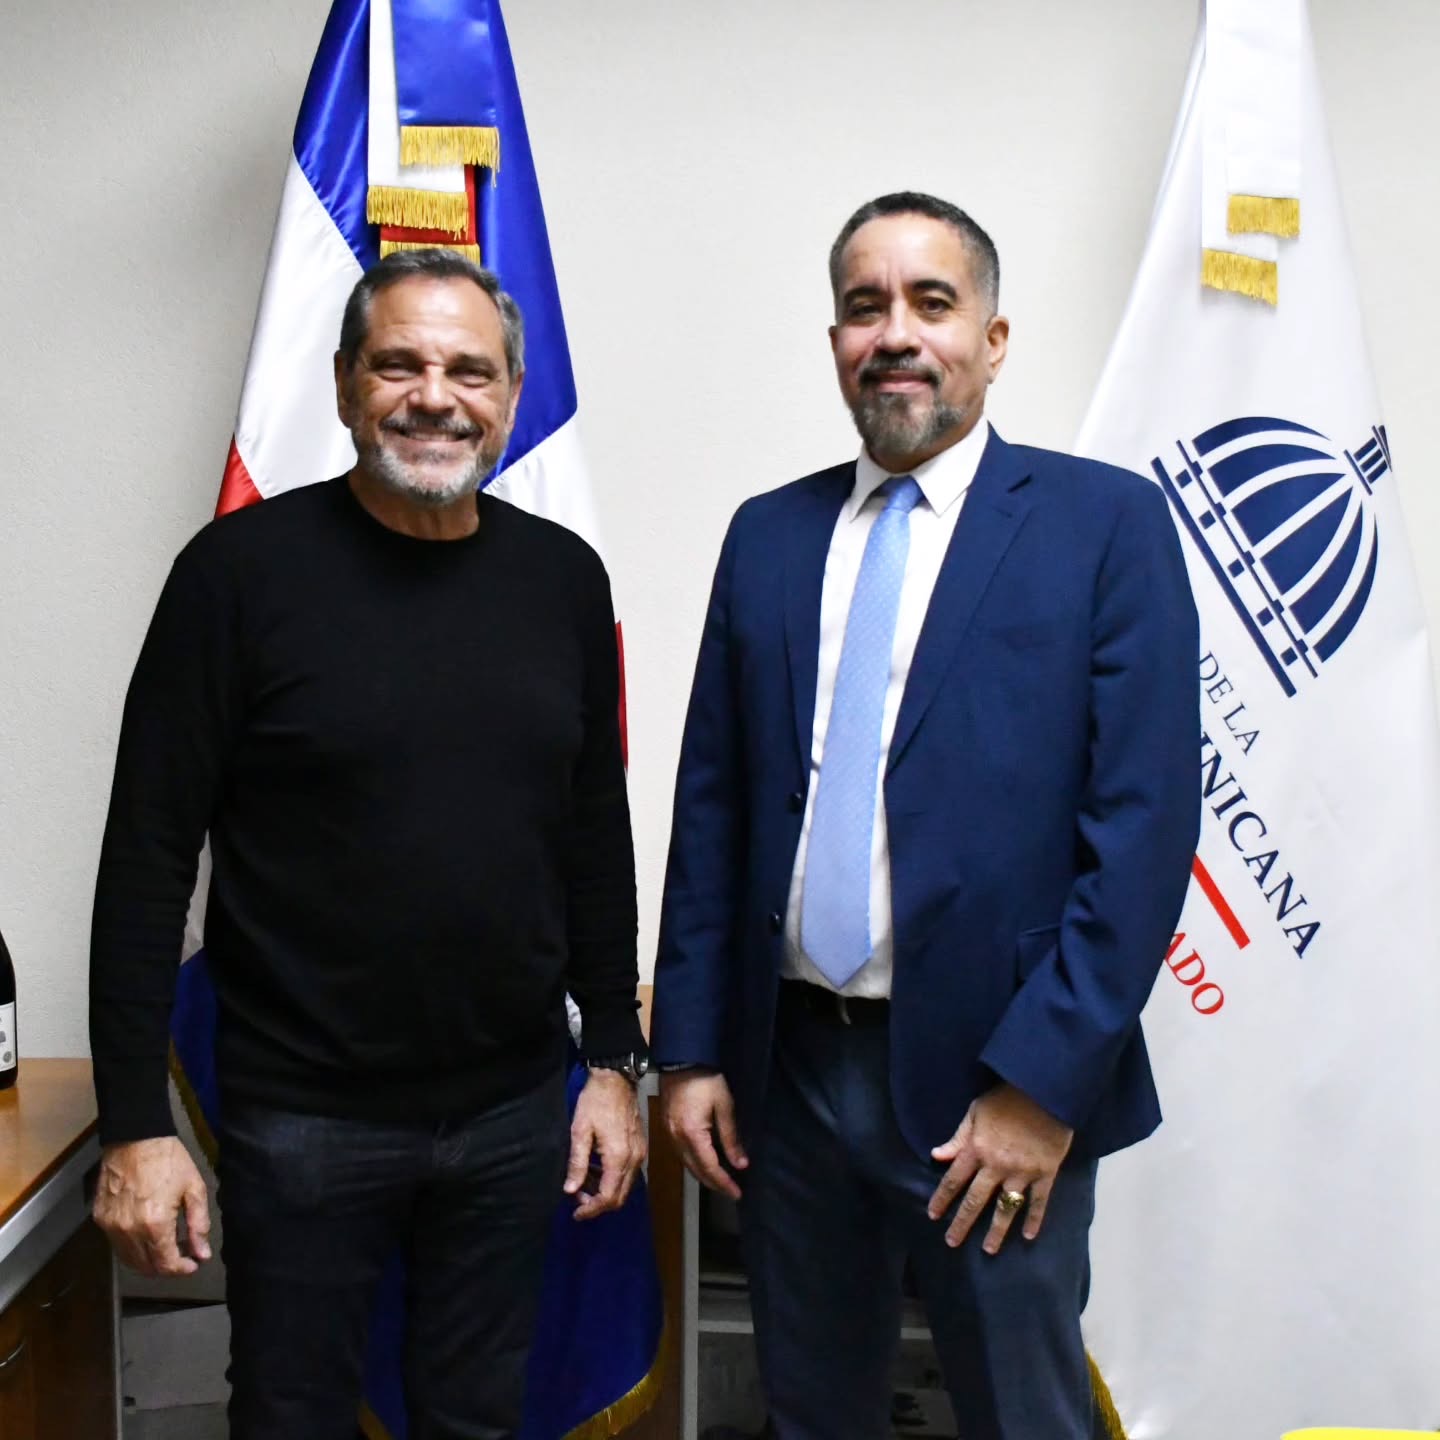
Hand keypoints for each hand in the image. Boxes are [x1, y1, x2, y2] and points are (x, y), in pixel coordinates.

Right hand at [93, 1137, 211, 1276]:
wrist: (135, 1137)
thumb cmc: (168, 1159)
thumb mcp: (194, 1188)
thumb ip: (199, 1224)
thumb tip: (202, 1254)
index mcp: (154, 1224)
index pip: (166, 1264)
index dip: (181, 1269)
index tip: (192, 1264)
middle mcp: (128, 1231)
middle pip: (146, 1267)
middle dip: (166, 1266)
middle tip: (182, 1255)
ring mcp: (110, 1226)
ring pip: (129, 1259)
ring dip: (148, 1260)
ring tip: (166, 1245)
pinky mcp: (100, 1218)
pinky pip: (116, 1244)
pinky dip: (132, 1247)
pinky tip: (146, 1234)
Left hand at [564, 1070, 646, 1220]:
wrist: (615, 1080)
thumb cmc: (595, 1102)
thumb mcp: (580, 1131)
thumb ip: (577, 1162)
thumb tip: (570, 1190)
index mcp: (618, 1157)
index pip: (608, 1197)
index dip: (591, 1210)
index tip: (575, 1213)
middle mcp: (633, 1159)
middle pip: (619, 1197)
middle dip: (597, 1204)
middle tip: (576, 1199)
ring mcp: (639, 1153)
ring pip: (625, 1187)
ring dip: (604, 1192)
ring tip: (582, 1183)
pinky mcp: (639, 1147)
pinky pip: (628, 1174)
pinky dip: (612, 1180)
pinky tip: (596, 1170)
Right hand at [660, 1069, 747, 1199]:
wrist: (680, 1060)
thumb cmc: (706, 1080)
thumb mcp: (724, 1105)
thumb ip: (731, 1137)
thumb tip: (740, 1164)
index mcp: (692, 1134)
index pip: (709, 1167)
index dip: (724, 1183)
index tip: (738, 1194)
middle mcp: (677, 1139)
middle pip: (696, 1171)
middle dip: (715, 1184)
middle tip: (732, 1192)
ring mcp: (669, 1134)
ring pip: (687, 1165)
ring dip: (704, 1175)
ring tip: (722, 1182)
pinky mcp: (667, 1128)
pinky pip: (682, 1155)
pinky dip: (695, 1164)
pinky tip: (705, 1163)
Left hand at [927, 1084, 1073, 1253]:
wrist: (1045, 1091)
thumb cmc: (1007, 1098)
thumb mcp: (975, 1111)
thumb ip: (958, 1137)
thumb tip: (936, 1156)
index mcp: (977, 1149)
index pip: (954, 1180)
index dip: (942, 1199)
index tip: (933, 1216)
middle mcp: (996, 1165)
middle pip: (975, 1200)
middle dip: (962, 1223)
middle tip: (952, 1242)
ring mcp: (1022, 1172)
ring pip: (1006, 1208)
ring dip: (996, 1231)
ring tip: (989, 1250)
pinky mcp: (1046, 1173)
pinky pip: (1039, 1202)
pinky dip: (1034, 1219)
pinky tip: (1028, 1236)